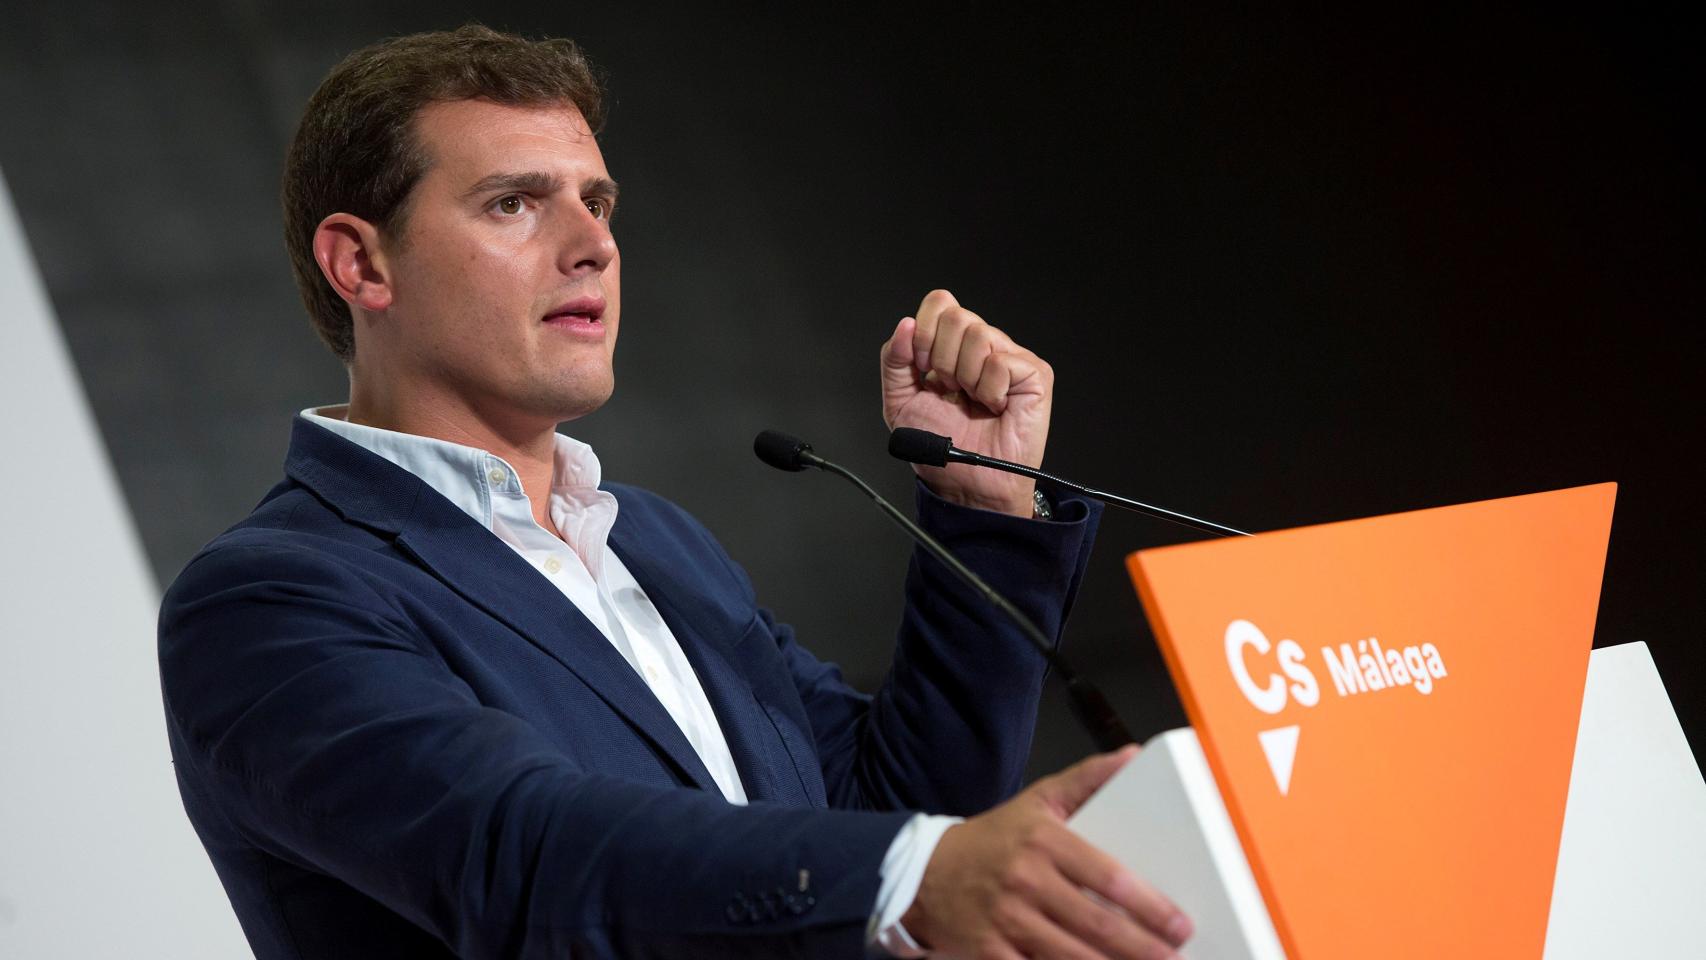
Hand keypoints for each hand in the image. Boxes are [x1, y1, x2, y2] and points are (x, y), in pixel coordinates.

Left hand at [880, 290, 1052, 516]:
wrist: (967, 483)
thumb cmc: (940, 446)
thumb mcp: (899, 401)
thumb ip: (894, 360)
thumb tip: (905, 325)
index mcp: (952, 345)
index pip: (940, 303)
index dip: (924, 332)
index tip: (923, 369)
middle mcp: (982, 345)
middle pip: (956, 315)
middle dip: (941, 359)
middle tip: (951, 390)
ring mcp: (1010, 356)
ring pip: (978, 334)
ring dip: (965, 377)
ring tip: (973, 401)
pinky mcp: (1034, 374)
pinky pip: (1000, 362)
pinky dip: (989, 390)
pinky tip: (994, 406)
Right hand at [902, 748, 1192, 958]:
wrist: (923, 872)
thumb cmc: (993, 839)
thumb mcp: (1037, 800)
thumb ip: (1086, 780)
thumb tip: (1132, 756)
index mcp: (1043, 841)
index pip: (1107, 876)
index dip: (1148, 905)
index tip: (1179, 923)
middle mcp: (1025, 880)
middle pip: (1095, 923)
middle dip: (1142, 947)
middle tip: (1175, 957)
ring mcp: (1006, 920)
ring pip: (1070, 956)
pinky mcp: (989, 953)